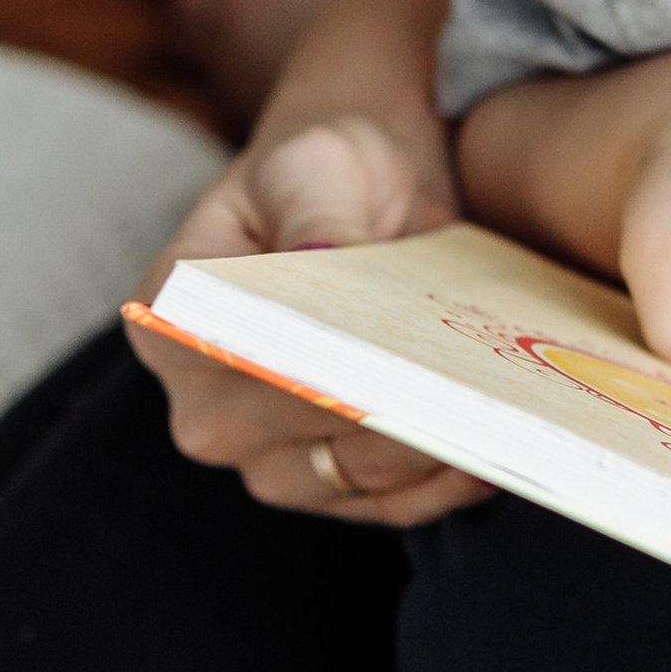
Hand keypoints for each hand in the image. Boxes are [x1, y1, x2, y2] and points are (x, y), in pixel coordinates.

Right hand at [130, 112, 494, 525]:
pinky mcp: (328, 475)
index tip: (396, 367)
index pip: (246, 370)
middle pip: (300, 441)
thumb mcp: (312, 169)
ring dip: (427, 456)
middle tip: (471, 401)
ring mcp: (265, 452)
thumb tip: (329, 266)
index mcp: (171, 326)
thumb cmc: (321, 169)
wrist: (362, 190)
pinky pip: (388, 503)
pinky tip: (496, 449)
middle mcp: (206, 405)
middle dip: (390, 421)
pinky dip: (443, 483)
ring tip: (499, 423)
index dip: (323, 376)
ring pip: (351, 481)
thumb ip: (316, 221)